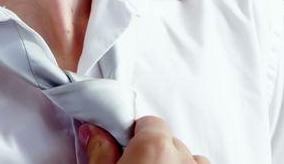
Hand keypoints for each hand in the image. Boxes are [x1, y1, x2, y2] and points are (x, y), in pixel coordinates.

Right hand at [79, 116, 209, 163]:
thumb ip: (101, 150)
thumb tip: (94, 131)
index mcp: (155, 146)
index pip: (149, 123)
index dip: (135, 135)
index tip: (124, 148)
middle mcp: (183, 157)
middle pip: (169, 140)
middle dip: (154, 150)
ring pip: (189, 158)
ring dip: (175, 163)